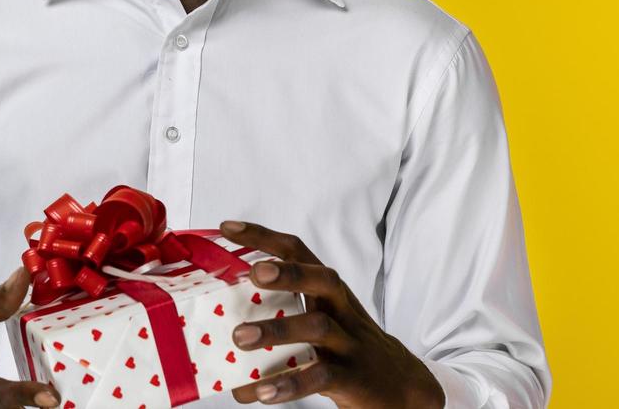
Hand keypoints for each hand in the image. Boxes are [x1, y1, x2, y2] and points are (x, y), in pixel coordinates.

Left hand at [218, 221, 443, 408]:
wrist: (400, 386)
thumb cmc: (346, 348)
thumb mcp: (321, 323)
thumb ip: (280, 319)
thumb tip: (218, 334)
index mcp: (329, 291)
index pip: (299, 251)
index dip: (264, 236)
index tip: (228, 228)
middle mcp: (342, 309)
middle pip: (322, 280)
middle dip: (289, 273)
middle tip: (253, 273)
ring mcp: (350, 342)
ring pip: (318, 327)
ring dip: (278, 331)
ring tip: (239, 338)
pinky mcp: (353, 377)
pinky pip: (321, 376)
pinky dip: (291, 384)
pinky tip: (262, 391)